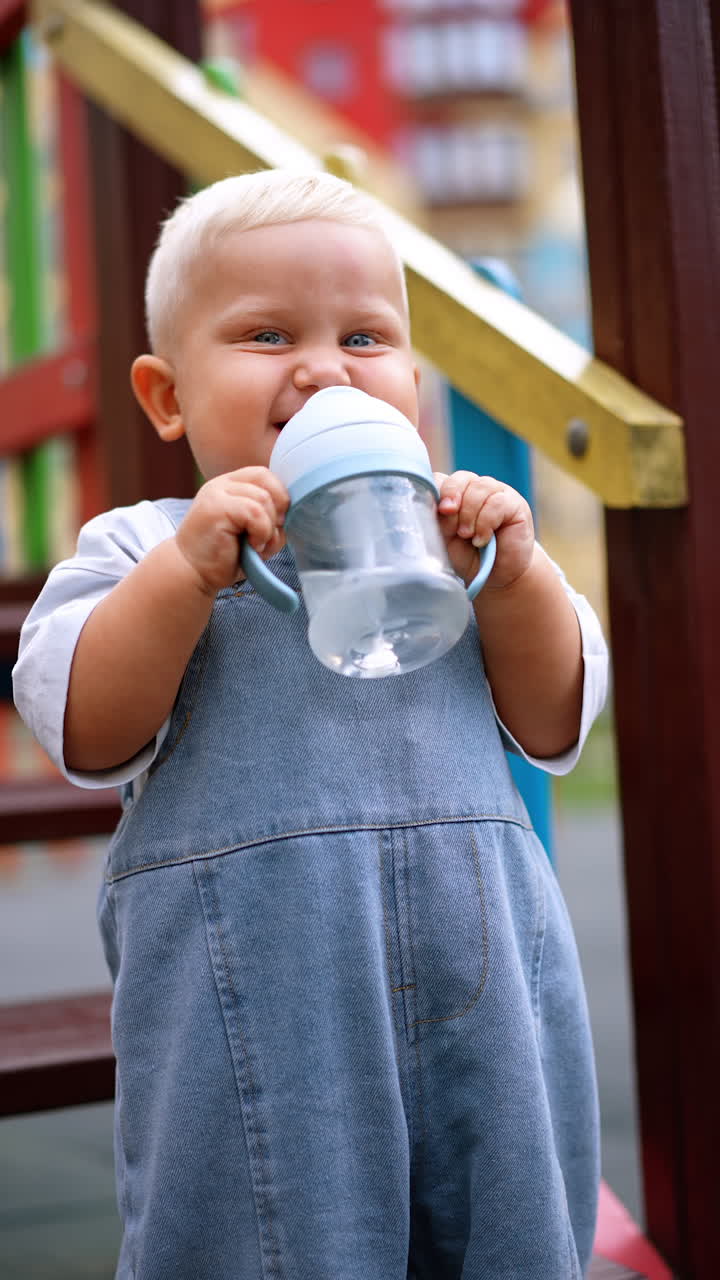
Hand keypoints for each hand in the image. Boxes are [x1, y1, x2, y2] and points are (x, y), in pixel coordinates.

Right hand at [175, 467, 289, 594]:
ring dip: (269, 527)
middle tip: (268, 535)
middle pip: (266, 481)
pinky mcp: (215, 508)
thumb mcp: (254, 532)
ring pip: (263, 499)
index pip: (265, 475)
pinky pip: (255, 512)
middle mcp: (221, 484)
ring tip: (257, 545)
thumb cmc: (224, 556)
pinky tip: (252, 547)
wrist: (193, 574)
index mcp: (230, 485)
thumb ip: (269, 517)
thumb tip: (289, 514)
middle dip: (278, 510)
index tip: (276, 523)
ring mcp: (216, 494)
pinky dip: (261, 532)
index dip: (279, 496)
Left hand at [435, 471, 534, 589]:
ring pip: (480, 486)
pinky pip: (497, 502)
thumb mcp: (445, 540)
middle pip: (461, 478)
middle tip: (450, 521)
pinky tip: (482, 540)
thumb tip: (435, 505)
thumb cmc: (468, 558)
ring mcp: (497, 493)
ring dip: (469, 514)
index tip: (437, 511)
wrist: (496, 578)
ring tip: (467, 536)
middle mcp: (475, 489)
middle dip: (452, 497)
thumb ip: (438, 520)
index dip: (437, 491)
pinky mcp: (515, 504)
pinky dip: (485, 523)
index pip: (442, 479)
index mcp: (455, 495)